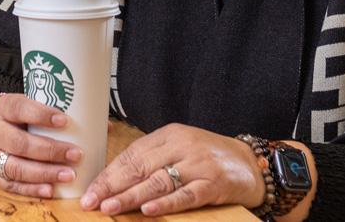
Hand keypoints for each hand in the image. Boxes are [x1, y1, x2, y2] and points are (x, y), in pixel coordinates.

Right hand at [0, 94, 84, 197]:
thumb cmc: (18, 116)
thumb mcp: (28, 105)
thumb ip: (55, 111)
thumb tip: (100, 123)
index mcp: (3, 108)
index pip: (20, 109)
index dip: (41, 115)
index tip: (65, 121)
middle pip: (19, 143)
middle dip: (50, 151)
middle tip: (76, 154)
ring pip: (15, 167)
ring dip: (45, 173)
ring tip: (69, 175)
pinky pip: (12, 185)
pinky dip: (33, 188)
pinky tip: (51, 189)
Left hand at [79, 123, 264, 216]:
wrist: (253, 164)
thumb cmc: (210, 157)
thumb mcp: (180, 148)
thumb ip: (153, 159)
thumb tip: (115, 180)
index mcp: (169, 134)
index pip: (132, 154)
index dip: (109, 173)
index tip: (91, 189)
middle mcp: (182, 146)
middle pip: (140, 167)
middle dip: (112, 186)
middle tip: (92, 201)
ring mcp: (199, 165)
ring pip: (158, 182)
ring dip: (131, 197)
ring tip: (110, 207)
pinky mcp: (214, 184)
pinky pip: (186, 196)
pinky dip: (166, 204)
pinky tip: (147, 210)